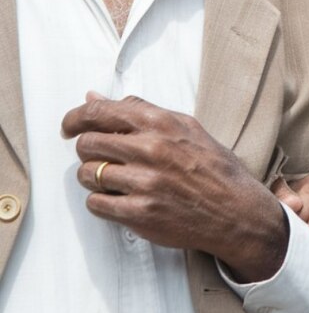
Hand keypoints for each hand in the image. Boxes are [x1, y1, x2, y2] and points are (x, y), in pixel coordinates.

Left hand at [62, 94, 288, 282]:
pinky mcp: (140, 214)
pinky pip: (97, 204)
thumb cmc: (211, 166)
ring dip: (92, 176)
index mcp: (161, 123)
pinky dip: (101, 201)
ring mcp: (145, 183)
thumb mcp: (184, 126)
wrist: (235, 210)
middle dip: (86, 149)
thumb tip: (94, 98)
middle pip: (88, 143)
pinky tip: (119, 197)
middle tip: (96, 155)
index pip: (100, 113)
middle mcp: (151, 149)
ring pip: (87, 175)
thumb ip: (138, 109)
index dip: (76, 118)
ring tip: (111, 178)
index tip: (69, 126)